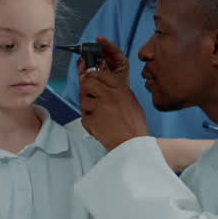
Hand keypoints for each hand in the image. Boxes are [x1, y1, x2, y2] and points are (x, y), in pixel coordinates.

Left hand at [77, 36, 148, 150]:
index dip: (93, 76)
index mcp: (120, 89)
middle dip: (86, 89)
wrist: (132, 143)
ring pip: (83, 101)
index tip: (90, 78)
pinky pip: (83, 117)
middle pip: (87, 83)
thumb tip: (103, 86)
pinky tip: (98, 127)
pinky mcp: (91, 119)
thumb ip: (117, 92)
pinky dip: (89, 123)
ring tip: (98, 117)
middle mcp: (109, 95)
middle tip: (88, 95)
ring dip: (87, 109)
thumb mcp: (132, 102)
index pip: (101, 74)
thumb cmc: (134, 127)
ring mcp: (99, 107)